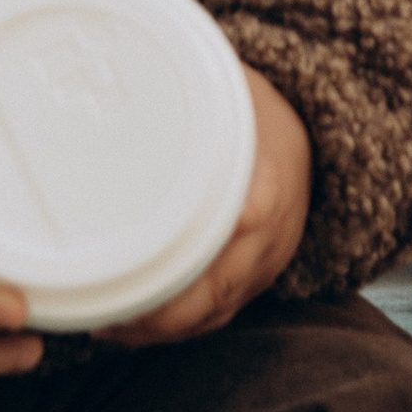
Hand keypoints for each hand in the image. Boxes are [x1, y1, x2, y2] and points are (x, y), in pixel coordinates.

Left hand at [101, 65, 313, 347]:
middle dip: (161, 312)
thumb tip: (115, 81)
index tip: (143, 268)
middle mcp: (271, 231)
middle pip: (218, 287)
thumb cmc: (254, 112)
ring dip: (160, 328)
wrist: (308, 141)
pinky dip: (176, 330)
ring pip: (213, 311)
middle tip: (103, 311)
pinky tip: (132, 327)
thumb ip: (184, 96)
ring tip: (106, 325)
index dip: (192, 251)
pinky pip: (218, 317)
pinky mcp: (257, 281)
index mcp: (267, 178)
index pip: (242, 215)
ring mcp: (266, 263)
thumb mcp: (229, 89)